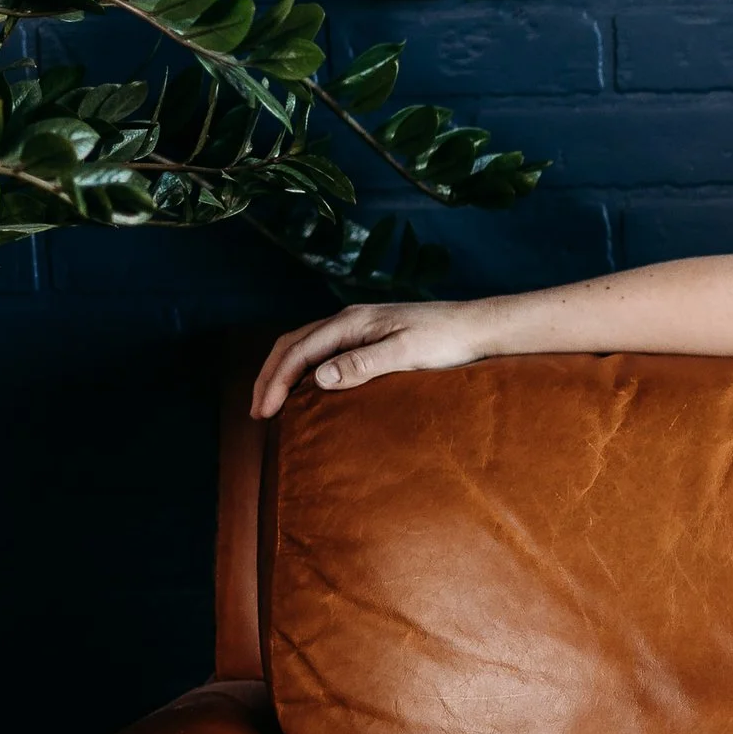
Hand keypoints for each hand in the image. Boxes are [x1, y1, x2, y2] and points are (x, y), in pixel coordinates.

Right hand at [250, 300, 484, 419]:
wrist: (476, 327)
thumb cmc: (446, 340)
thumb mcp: (405, 353)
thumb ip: (363, 364)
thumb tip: (318, 378)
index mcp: (351, 322)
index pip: (298, 351)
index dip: (275, 382)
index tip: (263, 413)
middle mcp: (348, 320)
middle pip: (293, 345)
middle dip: (269, 377)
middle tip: (256, 412)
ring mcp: (358, 327)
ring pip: (305, 347)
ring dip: (284, 373)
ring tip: (271, 403)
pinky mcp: (369, 337)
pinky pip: (323, 351)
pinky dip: (304, 371)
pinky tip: (306, 391)